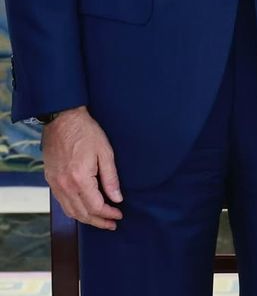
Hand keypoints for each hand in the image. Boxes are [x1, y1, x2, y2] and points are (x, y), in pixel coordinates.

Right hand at [42, 106, 123, 229]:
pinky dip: (74, 210)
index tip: (119, 215)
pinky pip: (62, 203)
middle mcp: (65, 186)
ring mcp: (55, 184)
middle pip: (82, 214)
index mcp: (80, 179)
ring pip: (70, 211)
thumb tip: (117, 198)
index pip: (95, 207)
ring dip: (86, 219)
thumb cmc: (86, 131)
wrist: (62, 119)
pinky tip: (84, 208)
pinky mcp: (50, 180)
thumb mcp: (105, 151)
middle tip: (112, 223)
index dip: (108, 214)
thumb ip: (111, 177)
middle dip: (98, 221)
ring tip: (100, 219)